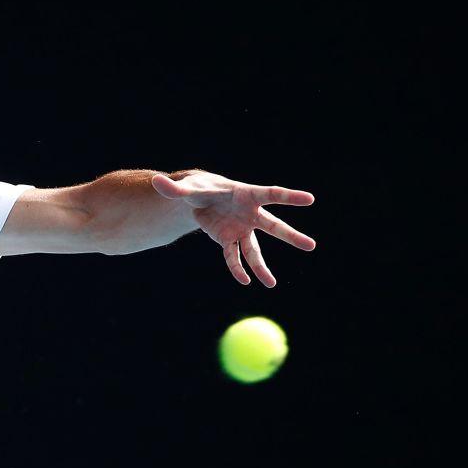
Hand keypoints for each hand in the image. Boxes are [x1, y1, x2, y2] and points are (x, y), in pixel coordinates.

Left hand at [152, 171, 315, 286]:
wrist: (197, 199)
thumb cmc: (198, 188)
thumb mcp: (186, 188)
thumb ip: (174, 188)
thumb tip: (156, 182)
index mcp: (246, 194)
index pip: (271, 194)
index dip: (289, 197)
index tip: (309, 199)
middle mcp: (249, 213)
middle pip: (273, 226)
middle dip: (290, 237)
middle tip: (311, 246)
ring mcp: (241, 228)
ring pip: (255, 250)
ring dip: (261, 267)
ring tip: (271, 284)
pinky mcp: (229, 239)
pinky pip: (234, 257)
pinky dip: (236, 269)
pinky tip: (244, 282)